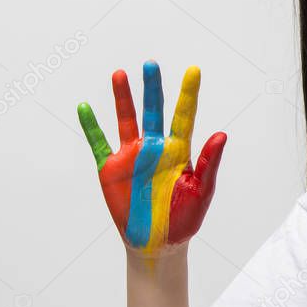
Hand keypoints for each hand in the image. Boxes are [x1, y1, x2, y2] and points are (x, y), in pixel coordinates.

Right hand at [77, 61, 226, 256]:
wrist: (159, 242)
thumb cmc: (185, 217)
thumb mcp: (201, 190)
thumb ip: (209, 162)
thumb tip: (222, 134)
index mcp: (179, 150)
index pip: (185, 116)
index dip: (188, 94)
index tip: (194, 71)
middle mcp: (155, 147)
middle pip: (153, 111)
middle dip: (152, 88)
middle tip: (151, 64)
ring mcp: (132, 156)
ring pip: (126, 120)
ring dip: (123, 98)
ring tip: (120, 74)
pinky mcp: (111, 169)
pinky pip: (99, 143)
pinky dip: (91, 127)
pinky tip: (84, 107)